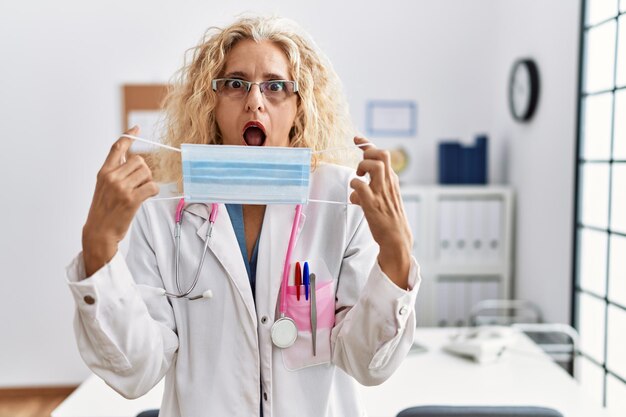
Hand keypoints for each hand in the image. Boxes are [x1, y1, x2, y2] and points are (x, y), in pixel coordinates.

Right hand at [82, 126, 158, 276]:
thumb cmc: (103, 210)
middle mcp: (111, 177)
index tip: (137, 128)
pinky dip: (154, 191)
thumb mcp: (103, 187)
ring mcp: (121, 188)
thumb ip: (114, 171)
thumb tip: (126, 156)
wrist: (99, 231)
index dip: (128, 136)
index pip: (116, 148)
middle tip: (140, 184)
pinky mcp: (131, 199)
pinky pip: (152, 186)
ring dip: (149, 181)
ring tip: (141, 192)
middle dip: (144, 171)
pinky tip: (147, 196)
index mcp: (104, 172)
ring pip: (147, 172)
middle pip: (139, 160)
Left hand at [349, 137, 412, 288]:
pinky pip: (360, 186)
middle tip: (361, 169)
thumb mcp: (385, 198)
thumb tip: (356, 186)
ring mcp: (381, 193)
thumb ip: (373, 188)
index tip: (357, 139)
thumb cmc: (389, 219)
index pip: (383, 155)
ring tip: (358, 182)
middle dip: (367, 155)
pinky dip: (354, 187)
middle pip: (381, 155)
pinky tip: (355, 198)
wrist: (397, 238)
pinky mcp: (373, 204)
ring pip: (374, 167)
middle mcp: (388, 184)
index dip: (368, 144)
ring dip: (361, 170)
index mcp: (392, 181)